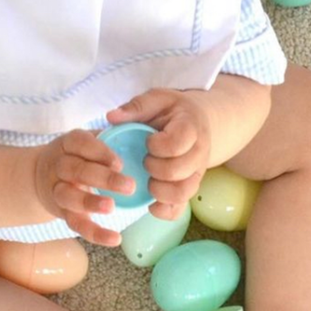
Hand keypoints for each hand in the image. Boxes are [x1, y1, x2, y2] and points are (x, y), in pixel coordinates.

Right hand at [34, 129, 135, 246]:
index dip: (99, 152)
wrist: (40, 177)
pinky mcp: (62, 212)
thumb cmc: (76, 156)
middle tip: (130, 185)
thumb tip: (144, 135)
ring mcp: (57, 190)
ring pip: (68, 196)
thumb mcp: (86, 142)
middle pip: (76, 170)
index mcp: (67, 144)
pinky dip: (94, 233)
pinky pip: (76, 224)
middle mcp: (59, 165)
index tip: (120, 162)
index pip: (80, 143)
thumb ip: (109, 139)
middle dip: (103, 178)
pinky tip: (115, 238)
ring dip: (89, 202)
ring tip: (111, 207)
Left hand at [106, 88, 212, 220]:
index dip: (156, 146)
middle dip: (153, 168)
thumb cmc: (173, 110)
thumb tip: (111, 117)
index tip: (147, 141)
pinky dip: (164, 210)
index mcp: (190, 128)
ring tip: (147, 179)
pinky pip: (181, 208)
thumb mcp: (157, 99)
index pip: (176, 144)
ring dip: (158, 191)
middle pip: (176, 171)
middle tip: (145, 159)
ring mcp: (197, 173)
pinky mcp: (190, 187)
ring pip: (182, 193)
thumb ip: (135, 107)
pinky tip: (150, 204)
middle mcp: (198, 153)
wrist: (199, 122)